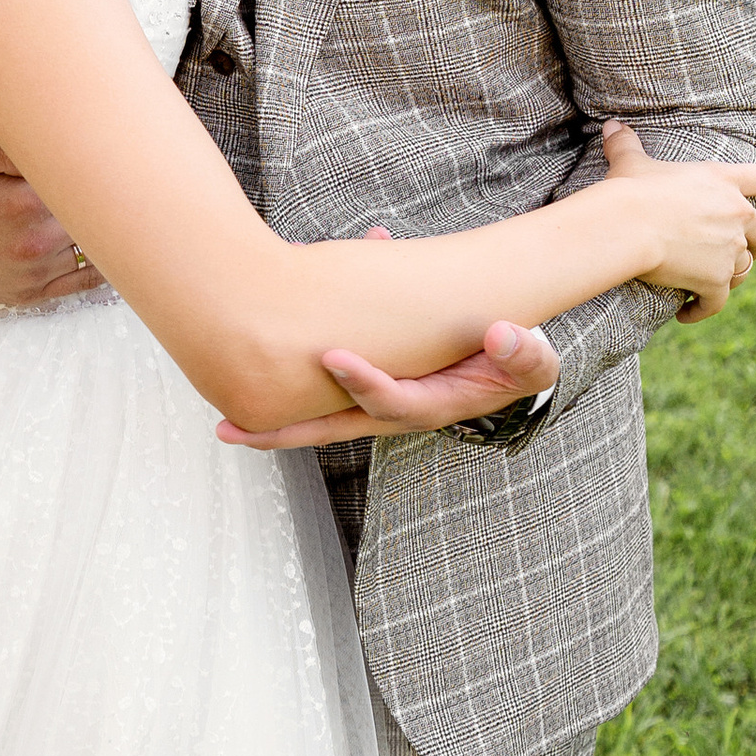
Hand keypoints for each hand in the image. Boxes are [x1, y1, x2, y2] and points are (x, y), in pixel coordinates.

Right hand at [0, 126, 101, 304]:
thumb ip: (3, 143)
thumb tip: (52, 135)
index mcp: (19, 201)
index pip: (84, 176)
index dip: (95, 157)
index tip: (97, 140)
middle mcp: (34, 243)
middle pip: (96, 212)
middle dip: (100, 187)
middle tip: (107, 163)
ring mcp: (33, 273)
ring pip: (94, 245)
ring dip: (100, 221)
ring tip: (103, 196)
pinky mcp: (27, 293)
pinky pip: (82, 282)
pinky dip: (99, 261)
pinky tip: (101, 239)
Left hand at [217, 318, 562, 449]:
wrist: (500, 355)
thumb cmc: (515, 357)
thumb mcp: (533, 358)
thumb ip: (523, 353)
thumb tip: (504, 335)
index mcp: (429, 405)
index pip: (387, 402)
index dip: (362, 384)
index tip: (333, 357)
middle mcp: (391, 411)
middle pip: (330, 427)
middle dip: (281, 430)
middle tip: (232, 429)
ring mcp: (373, 401)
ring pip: (315, 413)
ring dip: (271, 414)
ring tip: (222, 422)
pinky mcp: (363, 384)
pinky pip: (320, 382)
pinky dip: (292, 360)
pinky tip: (265, 325)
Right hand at [600, 117, 755, 313]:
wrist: (628, 227)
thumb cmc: (629, 191)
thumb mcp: (630, 163)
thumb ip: (626, 144)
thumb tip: (611, 125)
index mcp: (723, 181)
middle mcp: (736, 214)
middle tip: (743, 250)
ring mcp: (729, 250)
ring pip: (744, 269)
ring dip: (730, 276)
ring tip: (708, 283)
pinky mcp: (715, 280)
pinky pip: (716, 301)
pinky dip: (703, 309)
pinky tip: (687, 313)